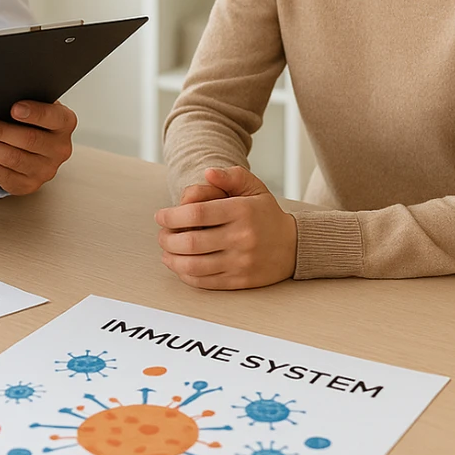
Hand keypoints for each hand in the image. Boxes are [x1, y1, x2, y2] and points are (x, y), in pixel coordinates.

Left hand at [0, 100, 76, 195]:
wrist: (36, 144)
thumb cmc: (32, 119)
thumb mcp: (35, 105)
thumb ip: (23, 101)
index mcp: (65, 123)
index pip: (53, 117)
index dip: (34, 113)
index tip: (14, 108)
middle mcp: (60, 148)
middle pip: (28, 140)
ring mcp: (46, 170)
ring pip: (13, 159)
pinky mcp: (29, 184)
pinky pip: (3, 176)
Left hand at [155, 165, 297, 289]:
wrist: (294, 246)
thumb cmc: (266, 214)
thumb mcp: (254, 187)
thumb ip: (230, 176)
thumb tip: (208, 173)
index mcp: (241, 211)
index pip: (197, 214)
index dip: (172, 215)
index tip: (160, 216)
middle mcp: (241, 237)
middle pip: (191, 242)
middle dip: (167, 239)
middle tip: (161, 235)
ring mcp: (241, 261)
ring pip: (195, 265)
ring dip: (172, 259)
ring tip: (166, 252)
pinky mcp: (240, 280)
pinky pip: (206, 281)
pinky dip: (186, 275)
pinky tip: (180, 266)